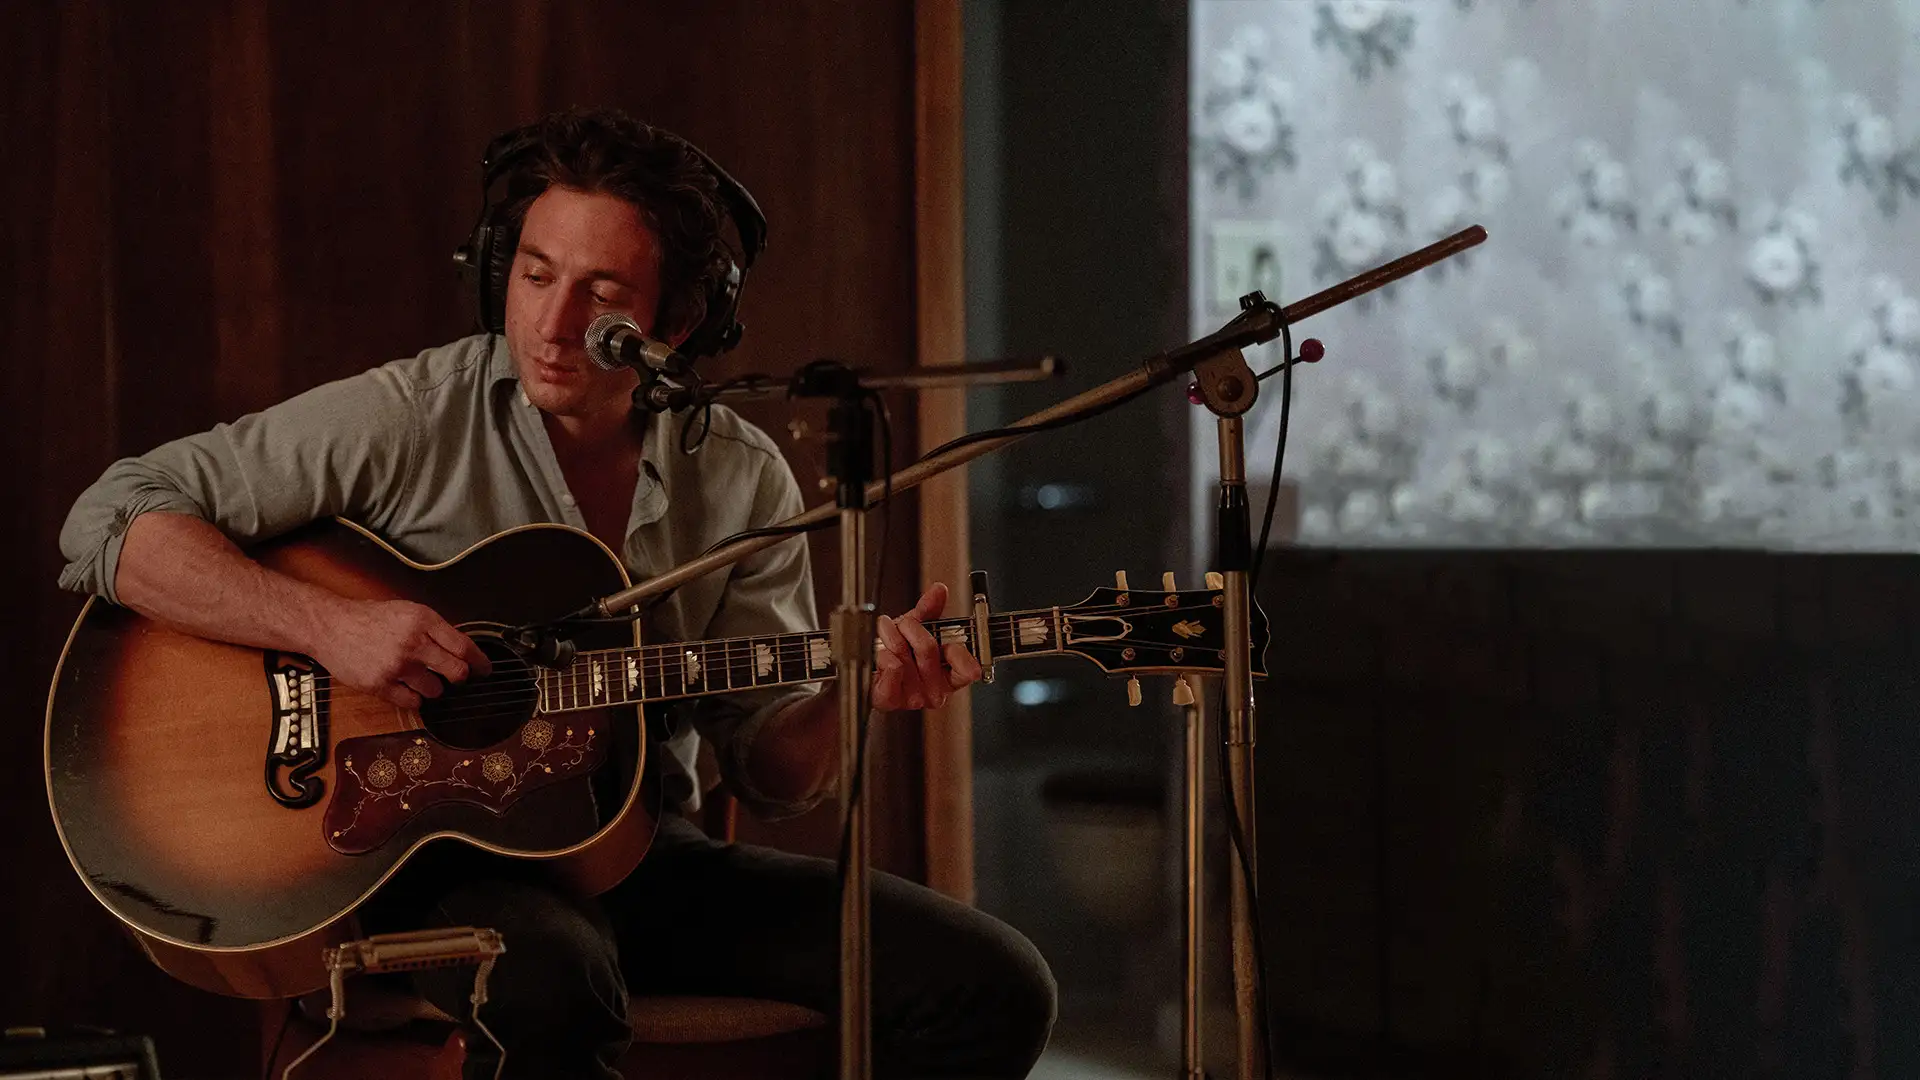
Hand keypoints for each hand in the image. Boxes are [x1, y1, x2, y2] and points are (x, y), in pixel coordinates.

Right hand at [310, 598, 491, 708]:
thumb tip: (463, 648)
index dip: (479, 662)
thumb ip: (434, 628)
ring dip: (434, 688)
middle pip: (456, 672)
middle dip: (461, 678)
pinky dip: (414, 698)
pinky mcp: (379, 685)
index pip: (464, 647)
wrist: (330, 625)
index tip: (484, 669)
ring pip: (435, 690)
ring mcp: (396, 666)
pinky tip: (407, 688)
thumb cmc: (369, 618)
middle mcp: (412, 643)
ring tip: (421, 678)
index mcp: (423, 620)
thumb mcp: (408, 611)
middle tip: (458, 678)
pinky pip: (412, 702)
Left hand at [872, 583, 982, 711]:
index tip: (950, 643)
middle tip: (903, 623)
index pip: (968, 670)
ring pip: (904, 654)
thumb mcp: (917, 629)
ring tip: (886, 632)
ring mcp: (913, 698)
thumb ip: (930, 610)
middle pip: (928, 648)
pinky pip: (891, 670)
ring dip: (890, 635)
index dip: (960, 653)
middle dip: (911, 627)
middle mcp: (934, 690)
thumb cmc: (898, 655)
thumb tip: (939, 591)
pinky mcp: (890, 700)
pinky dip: (883, 655)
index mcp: (949, 676)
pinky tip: (882, 654)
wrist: (870, 673)